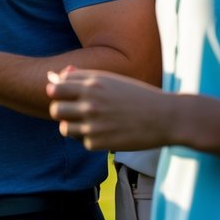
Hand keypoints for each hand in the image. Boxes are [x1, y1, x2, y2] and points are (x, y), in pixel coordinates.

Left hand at [47, 67, 175, 150]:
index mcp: (92, 84)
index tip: (69, 96)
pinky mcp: (97, 143)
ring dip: (73, 126)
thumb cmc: (137, 95)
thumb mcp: (110, 80)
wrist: (166, 117)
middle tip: (76, 112)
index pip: (55, 88)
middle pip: (55, 109)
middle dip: (62, 111)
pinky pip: (82, 141)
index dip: (59, 93)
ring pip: (63, 128)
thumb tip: (53, 76)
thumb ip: (81, 78)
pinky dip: (90, 138)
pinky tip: (106, 133)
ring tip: (90, 123)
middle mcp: (89, 103)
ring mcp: (93, 124)